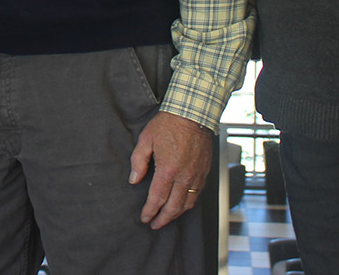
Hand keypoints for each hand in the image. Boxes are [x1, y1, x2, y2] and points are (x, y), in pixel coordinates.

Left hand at [129, 111, 212, 228]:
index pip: (157, 198)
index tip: (145, 218)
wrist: (193, 114)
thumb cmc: (168, 124)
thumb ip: (138, 162)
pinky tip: (182, 204)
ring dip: (177, 214)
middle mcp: (184, 176)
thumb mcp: (146, 140)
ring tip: (167, 218)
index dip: (150, 211)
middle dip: (163, 219)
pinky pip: (198, 194)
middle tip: (155, 224)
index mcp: (168, 169)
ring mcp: (196, 175)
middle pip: (174, 207)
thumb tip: (134, 179)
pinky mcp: (204, 172)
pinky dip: (189, 203)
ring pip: (188, 203)